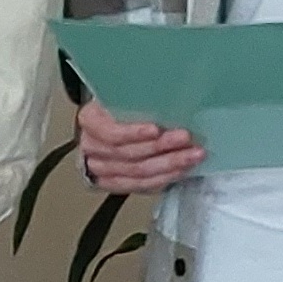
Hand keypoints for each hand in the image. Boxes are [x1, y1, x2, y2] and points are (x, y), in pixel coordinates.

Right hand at [79, 96, 203, 193]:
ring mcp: (101, 170)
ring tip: (192, 155)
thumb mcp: (124, 95)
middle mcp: (92, 148)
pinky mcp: (116, 184)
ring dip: (169, 165)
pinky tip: (181, 169)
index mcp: (90, 121)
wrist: (110, 123)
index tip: (157, 129)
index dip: (134, 133)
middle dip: (161, 147)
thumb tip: (173, 97)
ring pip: (137, 173)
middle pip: (127, 154)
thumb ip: (139, 99)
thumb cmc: (121, 106)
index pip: (110, 132)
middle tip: (186, 138)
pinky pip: (142, 186)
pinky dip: (164, 178)